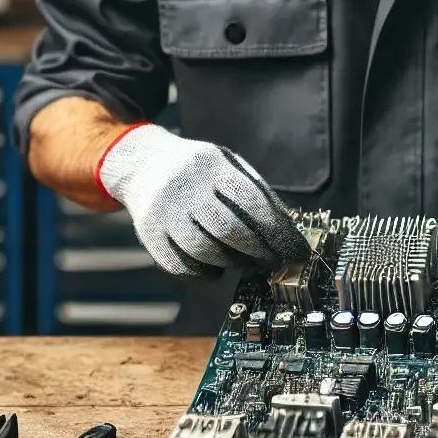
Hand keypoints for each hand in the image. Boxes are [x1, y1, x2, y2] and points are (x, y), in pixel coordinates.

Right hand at [95, 123, 310, 278]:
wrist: (144, 164)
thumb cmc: (199, 170)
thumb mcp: (226, 165)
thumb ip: (254, 190)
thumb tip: (286, 227)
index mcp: (211, 165)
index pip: (250, 200)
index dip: (275, 229)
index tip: (293, 249)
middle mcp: (185, 187)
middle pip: (228, 229)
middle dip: (259, 251)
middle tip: (274, 262)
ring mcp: (163, 212)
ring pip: (204, 251)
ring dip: (233, 263)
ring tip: (248, 263)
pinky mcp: (149, 235)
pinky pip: (180, 266)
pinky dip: (204, 273)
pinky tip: (216, 269)